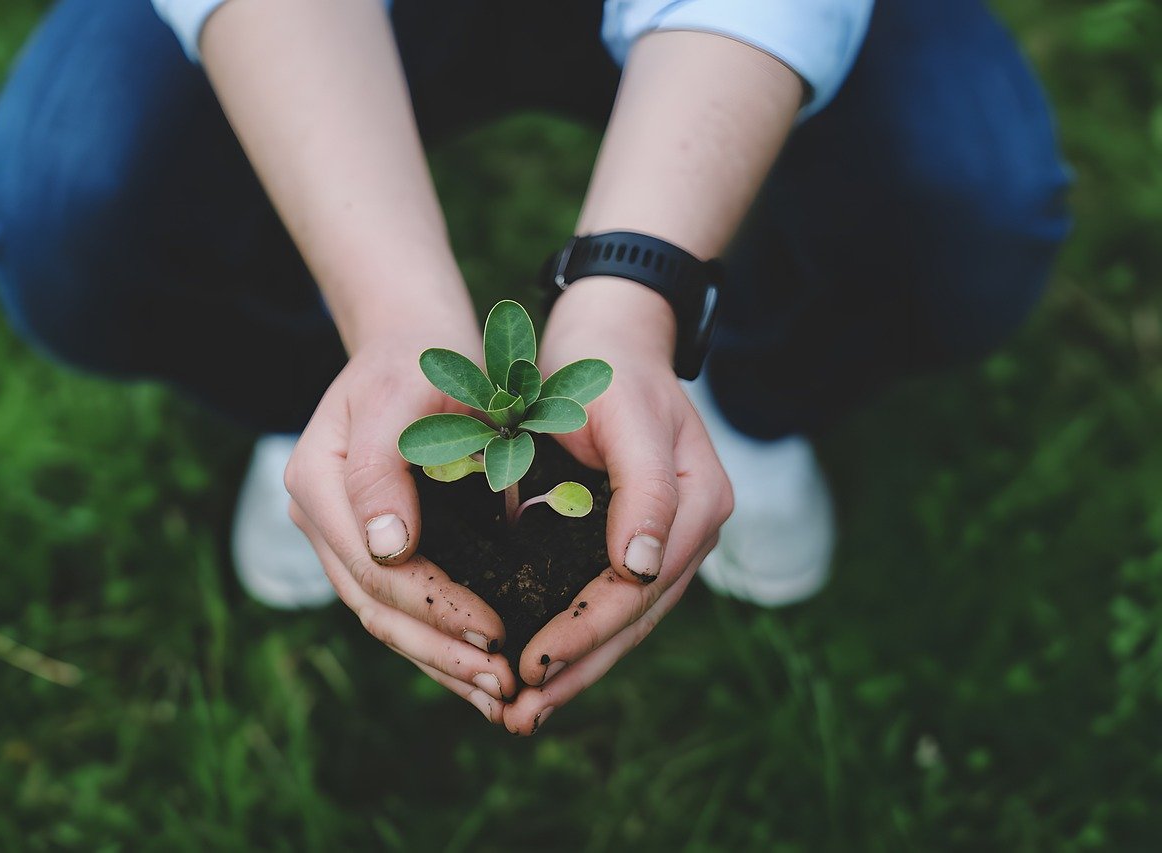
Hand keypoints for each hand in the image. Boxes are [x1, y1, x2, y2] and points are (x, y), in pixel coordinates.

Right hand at [285, 325, 517, 724]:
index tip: (495, 633)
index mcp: (316, 477)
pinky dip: (436, 643)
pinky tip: (478, 674)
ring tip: (496, 697)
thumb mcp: (407, 393)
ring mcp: (337, 537)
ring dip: (439, 661)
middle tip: (502, 685)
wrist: (413, 346)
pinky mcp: (367, 549)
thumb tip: (386, 550)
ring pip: (383, 618)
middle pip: (374, 605)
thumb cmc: (421, 360)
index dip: (435, 607)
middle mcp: (317, 516)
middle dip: (440, 650)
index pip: (374, 566)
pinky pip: (397, 607)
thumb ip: (385, 465)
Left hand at [502, 280, 733, 734]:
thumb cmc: (608, 365)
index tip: (533, 663)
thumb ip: (647, 488)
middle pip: (636, 618)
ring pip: (624, 622)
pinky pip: (607, 600)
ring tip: (524, 712)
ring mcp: (665, 539)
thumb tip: (644, 569)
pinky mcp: (631, 540)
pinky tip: (537, 667)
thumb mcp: (626, 414)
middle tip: (522, 716)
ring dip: (576, 668)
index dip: (588, 630)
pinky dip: (574, 636)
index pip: (641, 587)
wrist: (608, 334)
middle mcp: (689, 530)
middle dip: (579, 669)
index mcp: (700, 502)